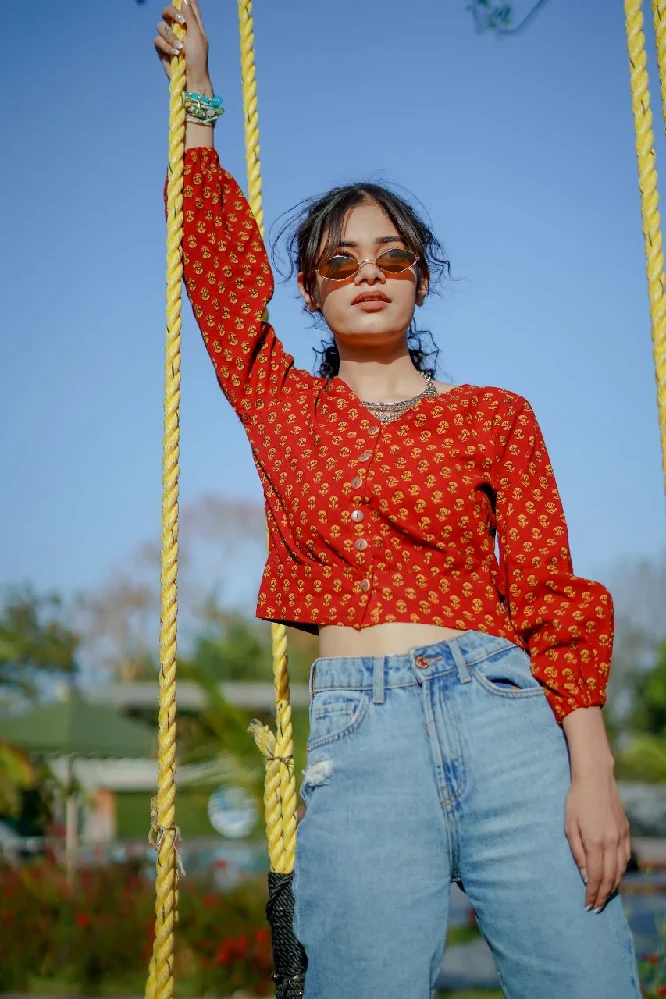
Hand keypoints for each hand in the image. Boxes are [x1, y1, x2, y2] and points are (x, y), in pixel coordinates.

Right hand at [154, 1, 210, 89]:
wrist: (191, 78)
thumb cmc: (198, 58)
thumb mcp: (197, 35)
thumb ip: (190, 17)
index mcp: (191, 24)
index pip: (186, 6)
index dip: (183, 0)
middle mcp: (179, 29)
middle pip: (168, 11)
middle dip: (172, 13)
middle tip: (179, 20)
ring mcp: (170, 38)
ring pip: (161, 26)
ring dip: (170, 36)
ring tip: (180, 48)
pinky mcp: (162, 49)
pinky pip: (158, 40)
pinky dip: (166, 47)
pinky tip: (174, 54)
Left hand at [564, 769, 631, 911]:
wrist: (595, 778)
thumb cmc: (576, 800)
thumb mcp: (569, 826)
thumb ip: (577, 852)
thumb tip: (584, 875)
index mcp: (595, 842)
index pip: (595, 877)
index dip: (592, 894)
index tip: (588, 906)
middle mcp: (612, 842)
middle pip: (610, 878)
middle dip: (603, 895)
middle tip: (597, 908)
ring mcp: (621, 837)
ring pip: (620, 870)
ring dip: (613, 886)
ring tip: (605, 896)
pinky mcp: (626, 831)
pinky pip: (625, 857)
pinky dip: (621, 871)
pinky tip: (614, 876)